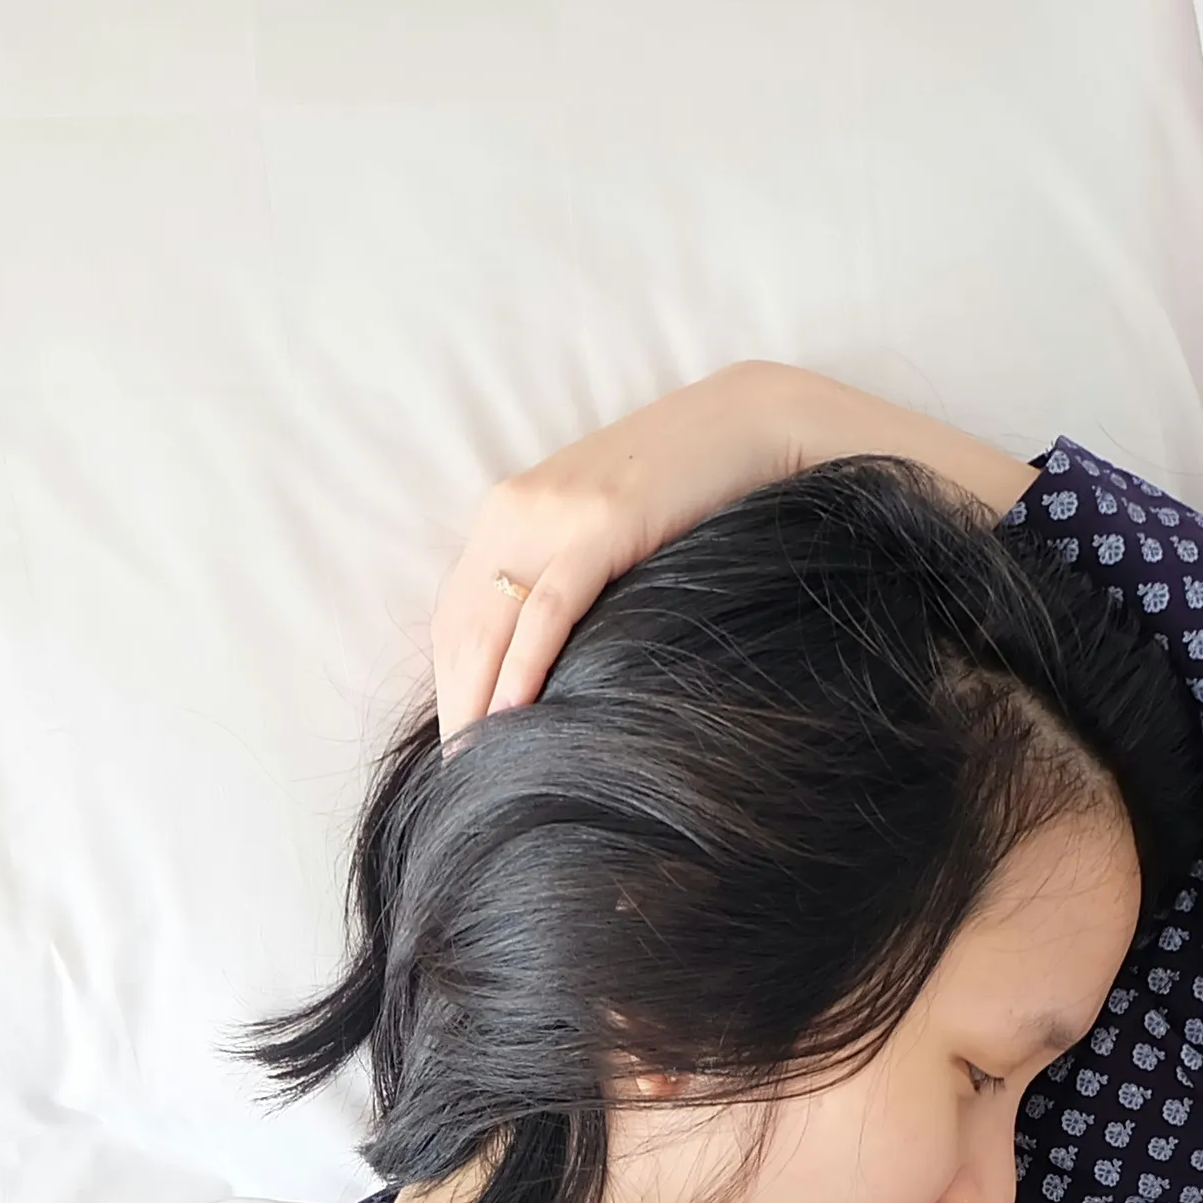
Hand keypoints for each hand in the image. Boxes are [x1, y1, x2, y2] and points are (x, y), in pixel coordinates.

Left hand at [432, 363, 1037, 734]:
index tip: (458, 746)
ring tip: (479, 767)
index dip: (448, 684)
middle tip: (460, 780)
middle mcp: (517, 508)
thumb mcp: (611, 528)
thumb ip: (571, 574)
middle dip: (455, 705)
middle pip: (462, 626)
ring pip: (492, 622)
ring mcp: (556, 513)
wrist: (755, 421)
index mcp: (512, 509)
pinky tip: (511, 714)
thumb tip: (559, 659)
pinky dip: (523, 665)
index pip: (457, 614)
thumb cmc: (691, 487)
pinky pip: (549, 609)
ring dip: (478, 700)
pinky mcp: (603, 525)